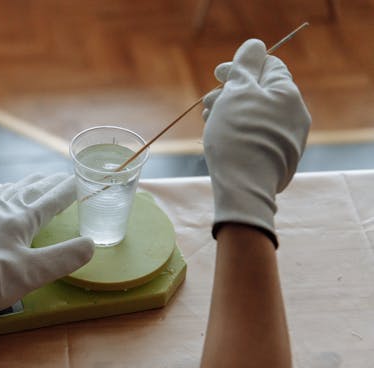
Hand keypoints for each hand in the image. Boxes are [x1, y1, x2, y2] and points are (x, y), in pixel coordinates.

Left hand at [0, 173, 94, 317]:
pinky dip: (9, 192)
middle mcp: (4, 209)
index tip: (82, 181)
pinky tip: (5, 195)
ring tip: (40, 181)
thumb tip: (90, 244)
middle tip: (66, 179)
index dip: (69, 190)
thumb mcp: (34, 273)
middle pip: (32, 189)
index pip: (52, 199)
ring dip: (31, 184)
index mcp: (21, 219)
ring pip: (13, 190)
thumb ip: (64, 257)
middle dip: (51, 183)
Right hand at [202, 39, 310, 246]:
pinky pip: (257, 136)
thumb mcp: (237, 93)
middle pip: (259, 92)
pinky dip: (238, 134)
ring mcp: (289, 138)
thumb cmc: (237, 135)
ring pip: (256, 116)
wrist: (245, 187)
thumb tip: (254, 46)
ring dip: (230, 114)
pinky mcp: (279, 159)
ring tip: (209, 124)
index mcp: (287, 92)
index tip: (217, 75)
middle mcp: (294, 113)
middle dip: (230, 93)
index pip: (267, 65)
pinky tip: (221, 141)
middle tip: (208, 105)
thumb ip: (245, 67)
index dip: (240, 67)